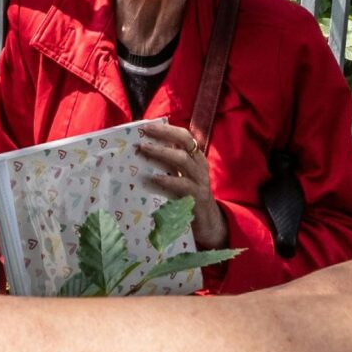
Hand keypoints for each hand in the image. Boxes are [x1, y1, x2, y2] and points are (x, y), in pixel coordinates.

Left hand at [132, 119, 227, 249]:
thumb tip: (142, 152)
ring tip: (143, 149)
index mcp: (196, 159)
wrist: (209, 226)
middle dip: (164, 134)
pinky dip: (168, 180)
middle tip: (143, 133)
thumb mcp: (180, 178)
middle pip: (185, 142)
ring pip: (183, 160)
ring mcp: (200, 181)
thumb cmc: (188, 199)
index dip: (167, 129)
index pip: (184, 136)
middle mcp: (200, 166)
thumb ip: (168, 166)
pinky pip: (183, 185)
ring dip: (162, 152)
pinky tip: (154, 178)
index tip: (147, 125)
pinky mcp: (197, 198)